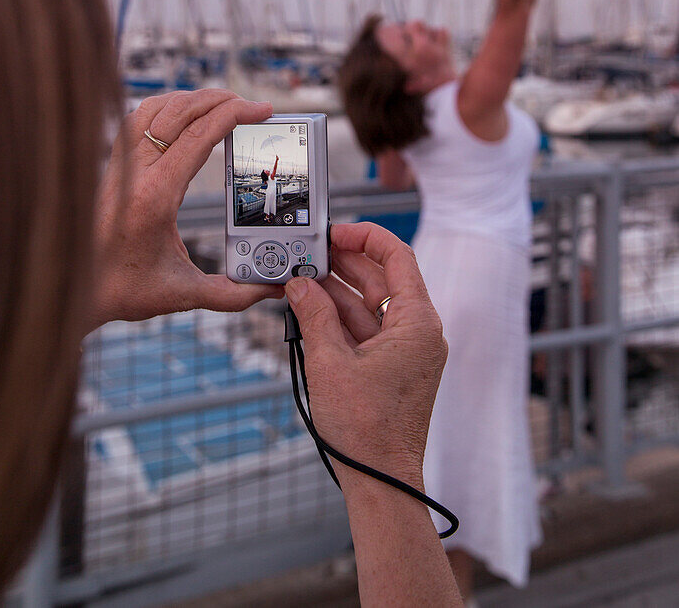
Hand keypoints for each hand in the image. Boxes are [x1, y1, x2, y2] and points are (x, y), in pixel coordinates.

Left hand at [92, 89, 283, 328]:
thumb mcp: (183, 294)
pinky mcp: (112, 167)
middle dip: (220, 100)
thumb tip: (272, 291)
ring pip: (155, 109)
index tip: (261, 109)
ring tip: (222, 102)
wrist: (73, 291)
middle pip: (179, 113)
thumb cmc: (122, 290)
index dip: (234, 115)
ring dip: (191, 99)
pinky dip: (164, 107)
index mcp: (155, 196)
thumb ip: (231, 294)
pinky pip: (136, 120)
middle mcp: (134, 173)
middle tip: (250, 105)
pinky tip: (182, 113)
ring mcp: (119, 166)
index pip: (199, 136)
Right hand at [285, 222, 446, 488]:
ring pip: (371, 304)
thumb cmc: (366, 430)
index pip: (397, 256)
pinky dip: (340, 318)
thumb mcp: (329, 363)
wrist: (381, 484)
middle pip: (382, 279)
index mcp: (417, 322)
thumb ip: (313, 315)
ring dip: (336, 291)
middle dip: (343, 263)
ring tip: (300, 276)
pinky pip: (367, 330)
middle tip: (307, 252)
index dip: (364, 237)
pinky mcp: (393, 368)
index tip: (332, 232)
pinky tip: (310, 308)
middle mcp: (418, 331)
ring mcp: (407, 351)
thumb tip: (299, 283)